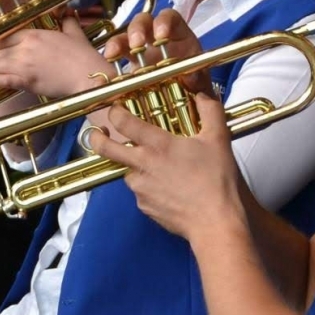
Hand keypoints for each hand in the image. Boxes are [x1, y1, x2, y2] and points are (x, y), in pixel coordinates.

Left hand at [0, 17, 102, 98]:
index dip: (1, 40)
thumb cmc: (83, 56)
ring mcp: (24, 65)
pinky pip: (1, 79)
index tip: (0, 44)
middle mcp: (25, 47)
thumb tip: (67, 11)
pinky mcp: (26, 82)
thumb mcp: (74, 33)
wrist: (88, 76)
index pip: (6, 34)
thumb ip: (67, 20)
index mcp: (35, 34)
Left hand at [91, 91, 244, 244]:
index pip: (123, 122)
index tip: (115, 108)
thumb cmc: (217, 179)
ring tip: (157, 166)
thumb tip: (202, 93)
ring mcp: (140, 189)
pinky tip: (168, 187)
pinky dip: (148, 186)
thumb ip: (209, 109)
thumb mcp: (218, 138)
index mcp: (157, 145)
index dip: (114, 112)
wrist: (215, 222)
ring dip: (134, 166)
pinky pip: (140, 191)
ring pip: (127, 171)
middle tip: (98, 132)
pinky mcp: (143, 207)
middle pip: (105, 149)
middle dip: (96, 138)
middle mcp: (142, 166)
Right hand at [100, 8, 211, 95]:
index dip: (164, 22)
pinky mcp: (127, 66)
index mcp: (178, 35)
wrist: (187, 106)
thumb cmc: (196, 88)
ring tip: (113, 55)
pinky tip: (104, 73)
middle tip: (136, 44)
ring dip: (118, 43)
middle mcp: (157, 38)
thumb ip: (198, 78)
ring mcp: (140, 50)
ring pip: (125, 36)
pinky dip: (108, 64)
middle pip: (143, 21)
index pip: (169, 18)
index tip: (161, 36)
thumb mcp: (201, 83)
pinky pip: (114, 59)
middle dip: (138, 29)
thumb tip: (191, 76)